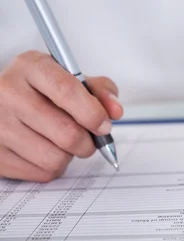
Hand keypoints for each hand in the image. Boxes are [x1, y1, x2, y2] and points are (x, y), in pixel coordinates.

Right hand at [0, 51, 122, 181]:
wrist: (1, 102)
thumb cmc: (43, 90)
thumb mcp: (71, 78)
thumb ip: (99, 91)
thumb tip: (115, 112)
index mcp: (31, 67)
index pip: (68, 91)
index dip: (93, 113)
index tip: (105, 125)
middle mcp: (7, 92)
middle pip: (66, 132)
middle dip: (88, 142)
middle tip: (89, 139)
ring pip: (54, 158)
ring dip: (70, 156)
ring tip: (64, 143)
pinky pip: (40, 173)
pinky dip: (52, 167)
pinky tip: (45, 151)